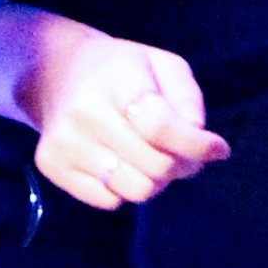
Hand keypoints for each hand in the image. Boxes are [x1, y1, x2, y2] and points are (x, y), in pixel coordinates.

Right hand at [27, 31, 228, 212]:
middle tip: (184, 154)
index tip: (216, 148)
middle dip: (181, 165)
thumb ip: (188, 101)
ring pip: (135, 190)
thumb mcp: (163, 65)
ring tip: (152, 159)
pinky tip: (120, 163)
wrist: (55, 72)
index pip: (159, 125)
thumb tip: (204, 145)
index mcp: (116, 77)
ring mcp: (64, 141)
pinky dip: (124, 189)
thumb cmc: (121, 71)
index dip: (195, 144)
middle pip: (155, 165)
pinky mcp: (51, 165)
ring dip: (156, 181)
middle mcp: (84, 111)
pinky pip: (108, 201)